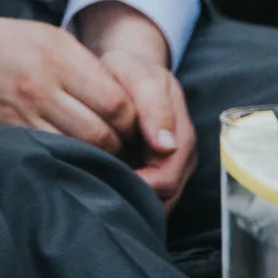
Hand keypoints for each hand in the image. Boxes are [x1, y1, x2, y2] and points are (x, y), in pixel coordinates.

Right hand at [0, 4, 138, 154]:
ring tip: (104, 158)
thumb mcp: (51, 37)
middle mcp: (41, 86)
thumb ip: (87, 67)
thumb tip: (126, 103)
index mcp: (58, 57)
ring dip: (96, 159)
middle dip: (120, 146)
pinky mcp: (6, 133)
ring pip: (76, 150)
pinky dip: (66, 160)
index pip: (115, 102)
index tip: (137, 128)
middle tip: (126, 150)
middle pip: (100, 133)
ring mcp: (21, 114)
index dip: (134, 122)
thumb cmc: (6, 42)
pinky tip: (72, 159)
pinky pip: (48, 155)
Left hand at [73, 0, 196, 208]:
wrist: (129, 73)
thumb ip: (154, 108)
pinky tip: (104, 186)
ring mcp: (171, 170)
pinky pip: (145, 200)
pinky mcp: (155, 176)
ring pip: (155, 205)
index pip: (167, 180)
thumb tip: (166, 146)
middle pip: (162, 200)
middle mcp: (182, 160)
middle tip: (94, 189)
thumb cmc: (131, 73)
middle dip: (130, 197)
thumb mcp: (140, 77)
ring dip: (128, 200)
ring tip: (97, 189)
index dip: (139, 186)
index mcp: (183, 136)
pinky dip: (126, 197)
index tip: (106, 178)